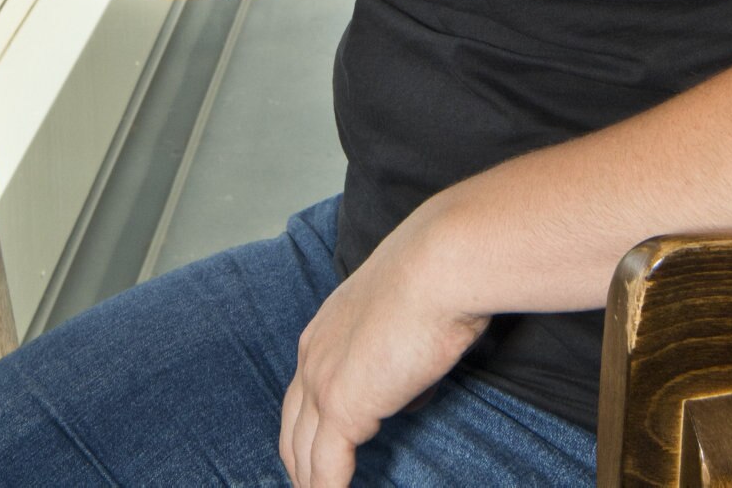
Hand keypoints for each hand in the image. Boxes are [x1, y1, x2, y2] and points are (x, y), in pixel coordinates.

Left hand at [279, 214, 487, 487]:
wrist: (438, 265)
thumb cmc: (435, 278)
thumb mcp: (405, 316)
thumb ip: (398, 357)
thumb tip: (409, 394)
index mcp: (324, 331)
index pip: (302, 397)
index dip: (307, 432)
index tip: (318, 457)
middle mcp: (313, 357)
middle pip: (292, 432)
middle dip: (300, 467)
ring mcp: (323, 383)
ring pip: (303, 456)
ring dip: (312, 484)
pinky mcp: (342, 408)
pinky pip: (326, 472)